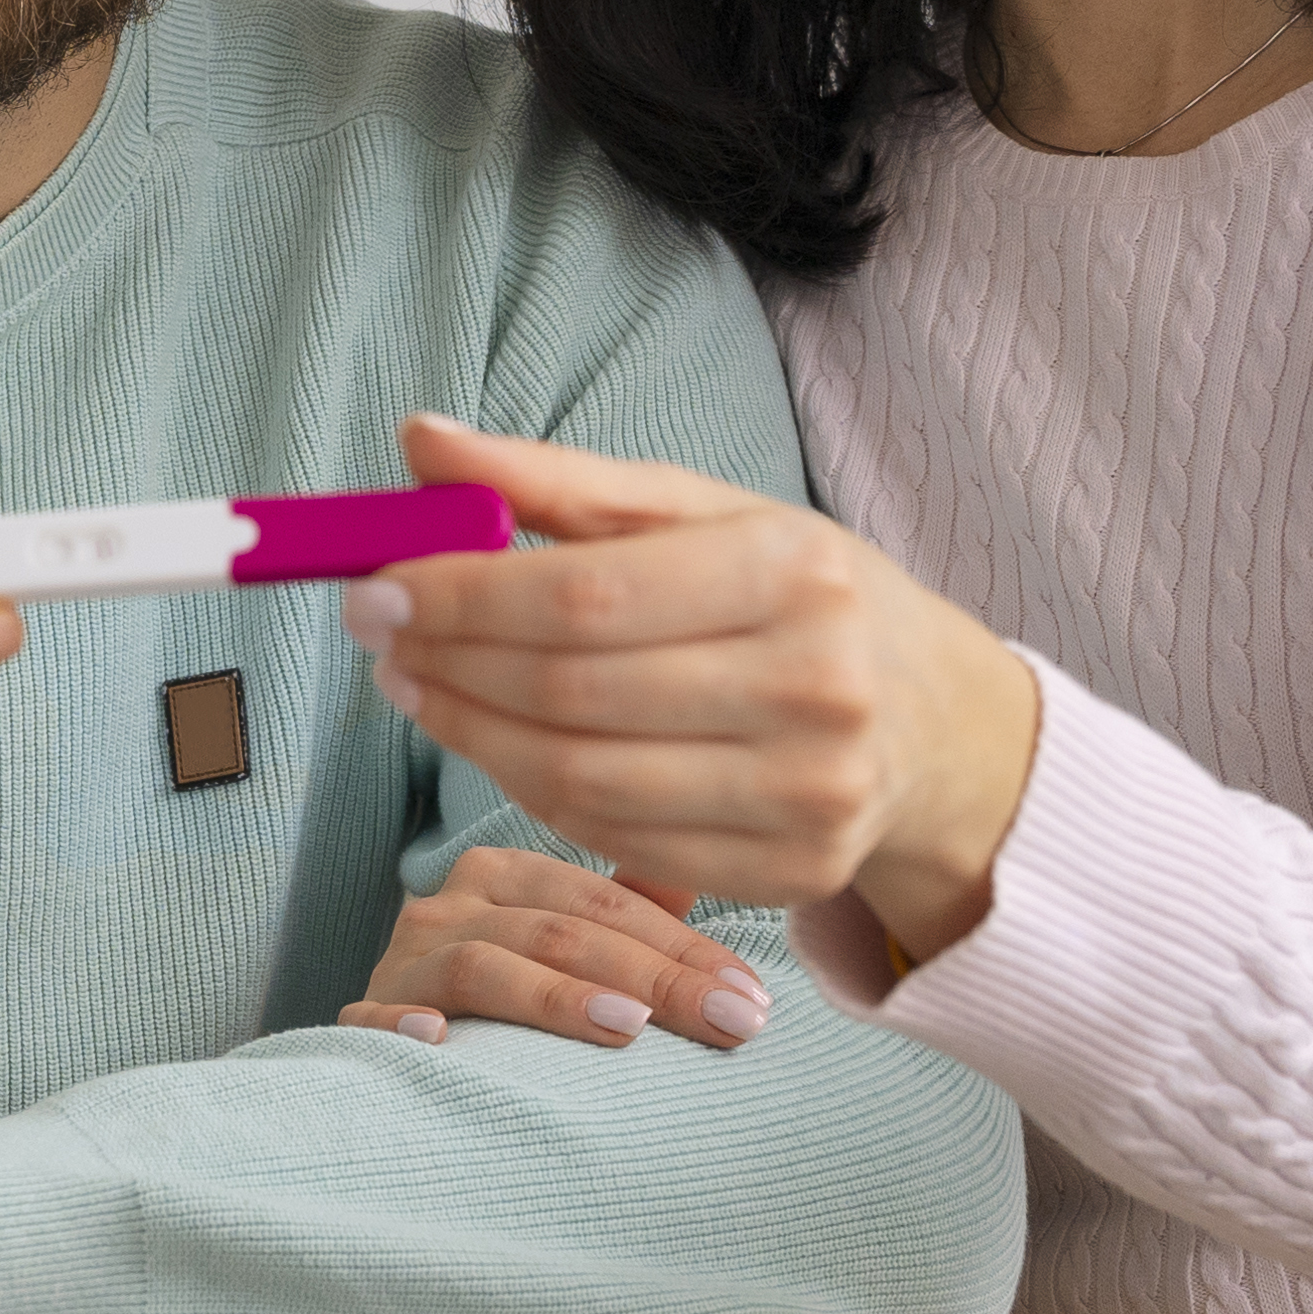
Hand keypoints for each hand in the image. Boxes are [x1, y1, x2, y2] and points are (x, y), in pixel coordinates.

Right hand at [334, 846, 769, 1051]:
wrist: (387, 1061)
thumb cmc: (500, 1001)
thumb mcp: (563, 944)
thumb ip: (629, 910)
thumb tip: (707, 861)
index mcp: (507, 876)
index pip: (610, 903)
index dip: (686, 948)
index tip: (752, 997)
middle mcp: (450, 904)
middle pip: (562, 932)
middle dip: (655, 979)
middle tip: (730, 1022)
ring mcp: (402, 961)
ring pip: (484, 964)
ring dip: (557, 997)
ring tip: (628, 1029)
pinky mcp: (361, 1020)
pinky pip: (377, 1018)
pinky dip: (405, 1024)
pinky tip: (441, 1040)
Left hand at [341, 413, 1040, 964]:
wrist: (936, 720)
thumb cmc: (798, 595)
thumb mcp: (705, 513)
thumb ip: (561, 481)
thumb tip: (422, 441)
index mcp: (794, 569)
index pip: (587, 594)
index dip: (462, 597)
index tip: (376, 590)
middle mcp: (816, 686)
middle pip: (574, 692)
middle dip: (452, 667)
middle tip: (383, 642)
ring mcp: (810, 794)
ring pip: (582, 781)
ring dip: (473, 738)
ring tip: (423, 691)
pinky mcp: (793, 872)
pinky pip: (617, 841)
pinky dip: (537, 796)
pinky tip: (504, 749)